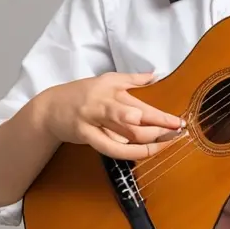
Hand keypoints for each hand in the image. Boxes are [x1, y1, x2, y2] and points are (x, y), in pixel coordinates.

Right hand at [37, 72, 185, 160]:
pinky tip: (142, 153)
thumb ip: (131, 79)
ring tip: (164, 144)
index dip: (162, 115)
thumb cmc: (81, 93)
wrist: (50, 108)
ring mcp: (94, 119)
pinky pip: (110, 148)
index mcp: (112, 87)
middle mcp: (104, 102)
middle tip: (177, 133)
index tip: (179, 122)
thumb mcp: (106, 80)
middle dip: (160, 127)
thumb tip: (154, 75)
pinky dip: (129, 152)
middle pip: (137, 117)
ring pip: (126, 134)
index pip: (141, 102)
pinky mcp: (84, 135)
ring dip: (149, 141)